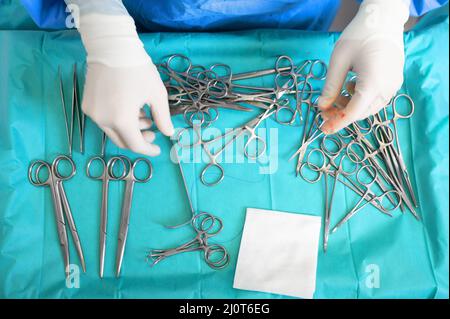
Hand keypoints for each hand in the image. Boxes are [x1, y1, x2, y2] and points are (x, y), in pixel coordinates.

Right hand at [82, 62, 172, 155]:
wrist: (112, 47)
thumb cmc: (138, 70)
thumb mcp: (157, 94)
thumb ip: (163, 118)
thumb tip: (168, 134)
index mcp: (121, 120)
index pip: (135, 145)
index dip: (148, 150)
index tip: (158, 148)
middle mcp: (103, 120)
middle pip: (122, 141)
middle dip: (139, 139)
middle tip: (152, 131)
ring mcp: (93, 113)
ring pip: (113, 131)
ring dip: (129, 128)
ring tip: (142, 114)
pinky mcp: (87, 105)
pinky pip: (104, 120)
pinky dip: (117, 120)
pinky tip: (128, 108)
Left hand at [318, 0, 409, 133]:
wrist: (383, 19)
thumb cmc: (359, 36)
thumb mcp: (338, 62)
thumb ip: (330, 87)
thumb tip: (322, 106)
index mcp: (373, 84)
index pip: (353, 113)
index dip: (337, 123)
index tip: (323, 129)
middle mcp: (387, 88)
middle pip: (361, 112)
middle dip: (341, 114)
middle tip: (324, 109)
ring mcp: (393, 85)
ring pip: (369, 107)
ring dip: (350, 107)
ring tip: (336, 95)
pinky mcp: (394, 81)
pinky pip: (376, 98)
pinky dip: (361, 99)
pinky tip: (350, 87)